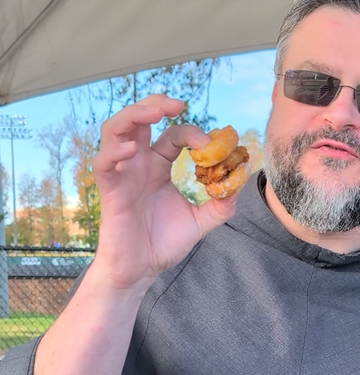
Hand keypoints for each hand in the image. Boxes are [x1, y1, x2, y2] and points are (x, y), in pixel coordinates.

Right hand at [91, 94, 237, 290]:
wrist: (141, 271)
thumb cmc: (163, 244)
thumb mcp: (201, 221)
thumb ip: (221, 203)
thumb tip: (241, 181)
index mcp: (158, 166)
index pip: (174, 136)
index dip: (193, 134)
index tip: (213, 146)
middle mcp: (138, 165)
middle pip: (139, 120)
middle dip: (156, 104)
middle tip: (178, 103)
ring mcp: (122, 175)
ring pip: (115, 131)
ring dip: (133, 115)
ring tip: (154, 111)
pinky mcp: (109, 192)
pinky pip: (103, 164)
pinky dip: (114, 152)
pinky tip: (132, 150)